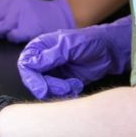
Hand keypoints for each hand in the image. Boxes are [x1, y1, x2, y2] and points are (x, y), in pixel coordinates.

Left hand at [0, 0, 75, 42]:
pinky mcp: (28, 29)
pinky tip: (17, 34)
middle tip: (3, 25)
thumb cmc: (36, 11)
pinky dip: (12, 38)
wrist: (60, 16)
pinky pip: (11, 36)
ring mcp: (21, 16)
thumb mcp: (17, 0)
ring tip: (11, 30)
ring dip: (2, 32)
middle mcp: (14, 4)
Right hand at [17, 16, 132, 99]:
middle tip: (64, 88)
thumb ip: (51, 55)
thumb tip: (29, 63)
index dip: (32, 79)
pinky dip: (64, 94)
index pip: (25, 65)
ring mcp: (52, 72)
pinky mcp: (61, 82)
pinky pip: (55, 94)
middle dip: (48, 87)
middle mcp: (43, 60)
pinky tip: (76, 87)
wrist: (109, 51)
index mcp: (40, 46)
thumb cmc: (90, 42)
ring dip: (58, 91)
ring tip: (74, 85)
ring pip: (44, 90)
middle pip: (33, 81)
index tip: (43, 88)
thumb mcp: (70, 45)